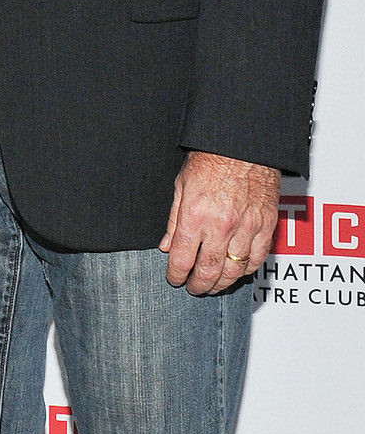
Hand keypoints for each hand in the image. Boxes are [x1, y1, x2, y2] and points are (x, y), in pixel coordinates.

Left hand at [160, 151, 279, 294]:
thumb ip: (174, 220)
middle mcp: (222, 225)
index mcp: (196, 215)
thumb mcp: (181, 186)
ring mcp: (247, 227)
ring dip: (223, 282)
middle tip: (194, 288)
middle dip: (199, 285)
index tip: (174, 278)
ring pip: (235, 269)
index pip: (182, 258)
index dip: (176, 274)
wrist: (244, 145)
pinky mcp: (267, 225)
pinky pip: (258, 257)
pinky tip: (237, 271)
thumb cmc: (211, 159)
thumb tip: (166, 246)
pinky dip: (246, 269)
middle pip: (209, 271)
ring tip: (213, 285)